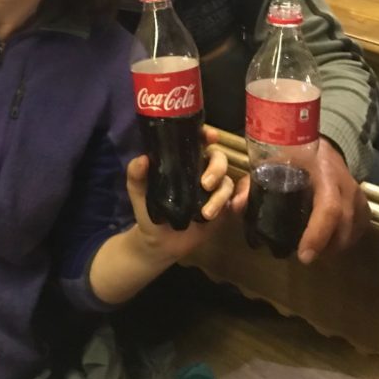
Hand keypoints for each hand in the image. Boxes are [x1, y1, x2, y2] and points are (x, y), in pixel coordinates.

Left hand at [125, 146, 233, 264]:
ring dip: (221, 196)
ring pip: (227, 182)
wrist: (159, 244)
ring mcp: (213, 190)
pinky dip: (242, 199)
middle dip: (217, 168)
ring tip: (206, 213)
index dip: (207, 135)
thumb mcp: (138, 193)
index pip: (197, 142)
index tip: (210, 136)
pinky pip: (237, 199)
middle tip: (205, 184)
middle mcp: (201, 172)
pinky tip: (237, 206)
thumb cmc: (148, 212)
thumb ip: (136, 176)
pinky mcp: (223, 208)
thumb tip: (142, 159)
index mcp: (183, 162)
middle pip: (218, 159)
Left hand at [228, 139, 369, 264]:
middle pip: (345, 224)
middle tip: (304, 256)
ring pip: (354, 231)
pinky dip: (345, 241)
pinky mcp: (365, 204)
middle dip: (325, 246)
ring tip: (314, 251)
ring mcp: (359, 195)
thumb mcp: (272, 163)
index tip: (303, 255)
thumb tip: (235, 207)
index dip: (318, 234)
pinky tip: (329, 244)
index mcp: (324, 173)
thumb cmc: (294, 155)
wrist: (322, 146)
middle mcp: (346, 185)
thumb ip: (252, 185)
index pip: (329, 208)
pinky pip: (360, 230)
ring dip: (335, 246)